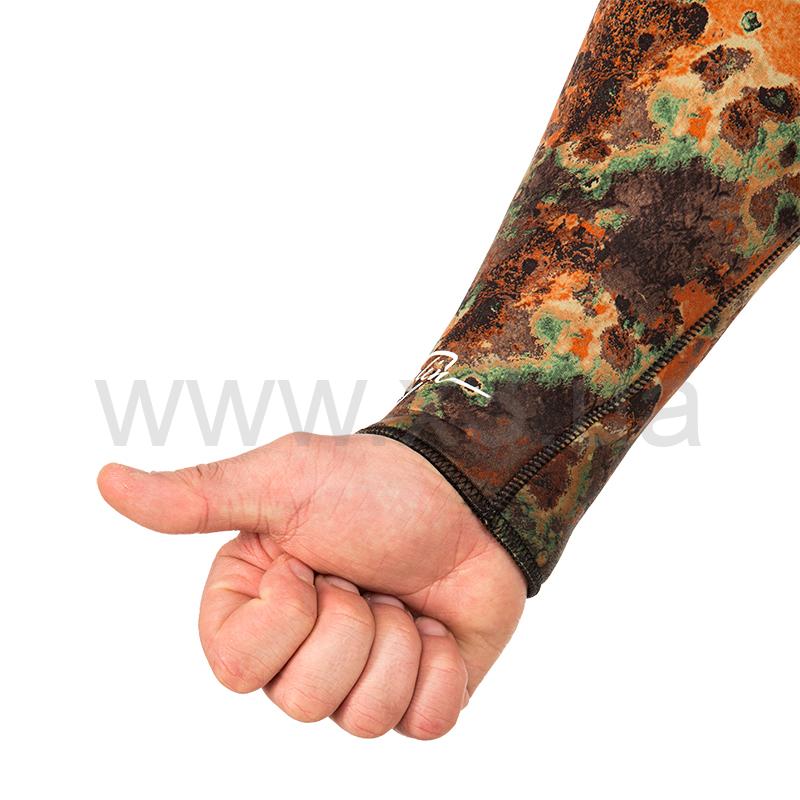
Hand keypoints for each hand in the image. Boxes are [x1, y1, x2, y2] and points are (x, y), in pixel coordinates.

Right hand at [97, 432, 526, 738]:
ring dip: (398, 641)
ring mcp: (360, 679)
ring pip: (364, 719)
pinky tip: (437, 625)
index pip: (239, 667)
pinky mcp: (418, 696)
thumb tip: (104, 480)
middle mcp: (299, 653)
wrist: (469, 494)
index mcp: (255, 609)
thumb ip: (197, 498)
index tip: (311, 560)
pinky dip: (440, 667)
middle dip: (350, 624)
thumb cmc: (373, 486)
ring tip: (400, 596)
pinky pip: (424, 723)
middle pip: (303, 701)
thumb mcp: (281, 483)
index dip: (287, 613)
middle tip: (365, 577)